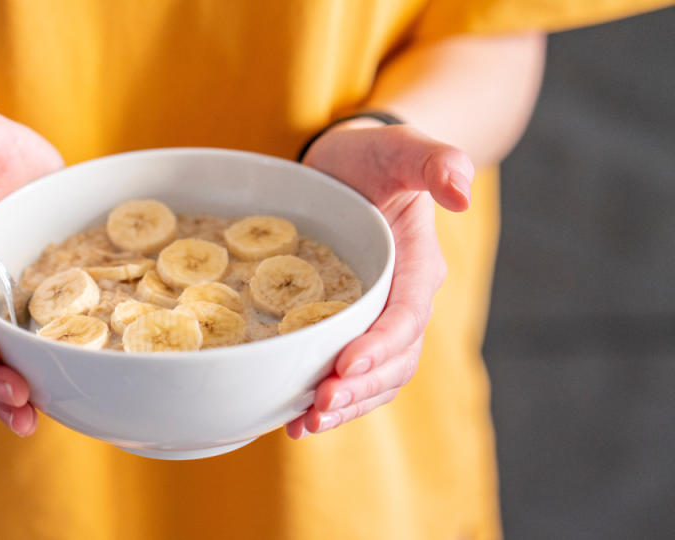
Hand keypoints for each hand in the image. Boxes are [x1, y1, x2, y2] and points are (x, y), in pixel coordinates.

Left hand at [286, 121, 472, 438]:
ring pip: (377, 377)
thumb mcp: (402, 148)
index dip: (381, 344)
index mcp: (419, 265)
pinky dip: (333, 400)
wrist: (348, 164)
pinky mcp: (354, 326)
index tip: (346, 364)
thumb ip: (436, 161)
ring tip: (306, 423)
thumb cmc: (373, 155)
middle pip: (395, 359)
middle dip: (360, 387)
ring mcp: (381, 318)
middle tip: (318, 407)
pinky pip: (353, 374)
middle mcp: (405, 299)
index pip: (407, 315)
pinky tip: (295, 420)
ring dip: (347, 405)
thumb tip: (462, 190)